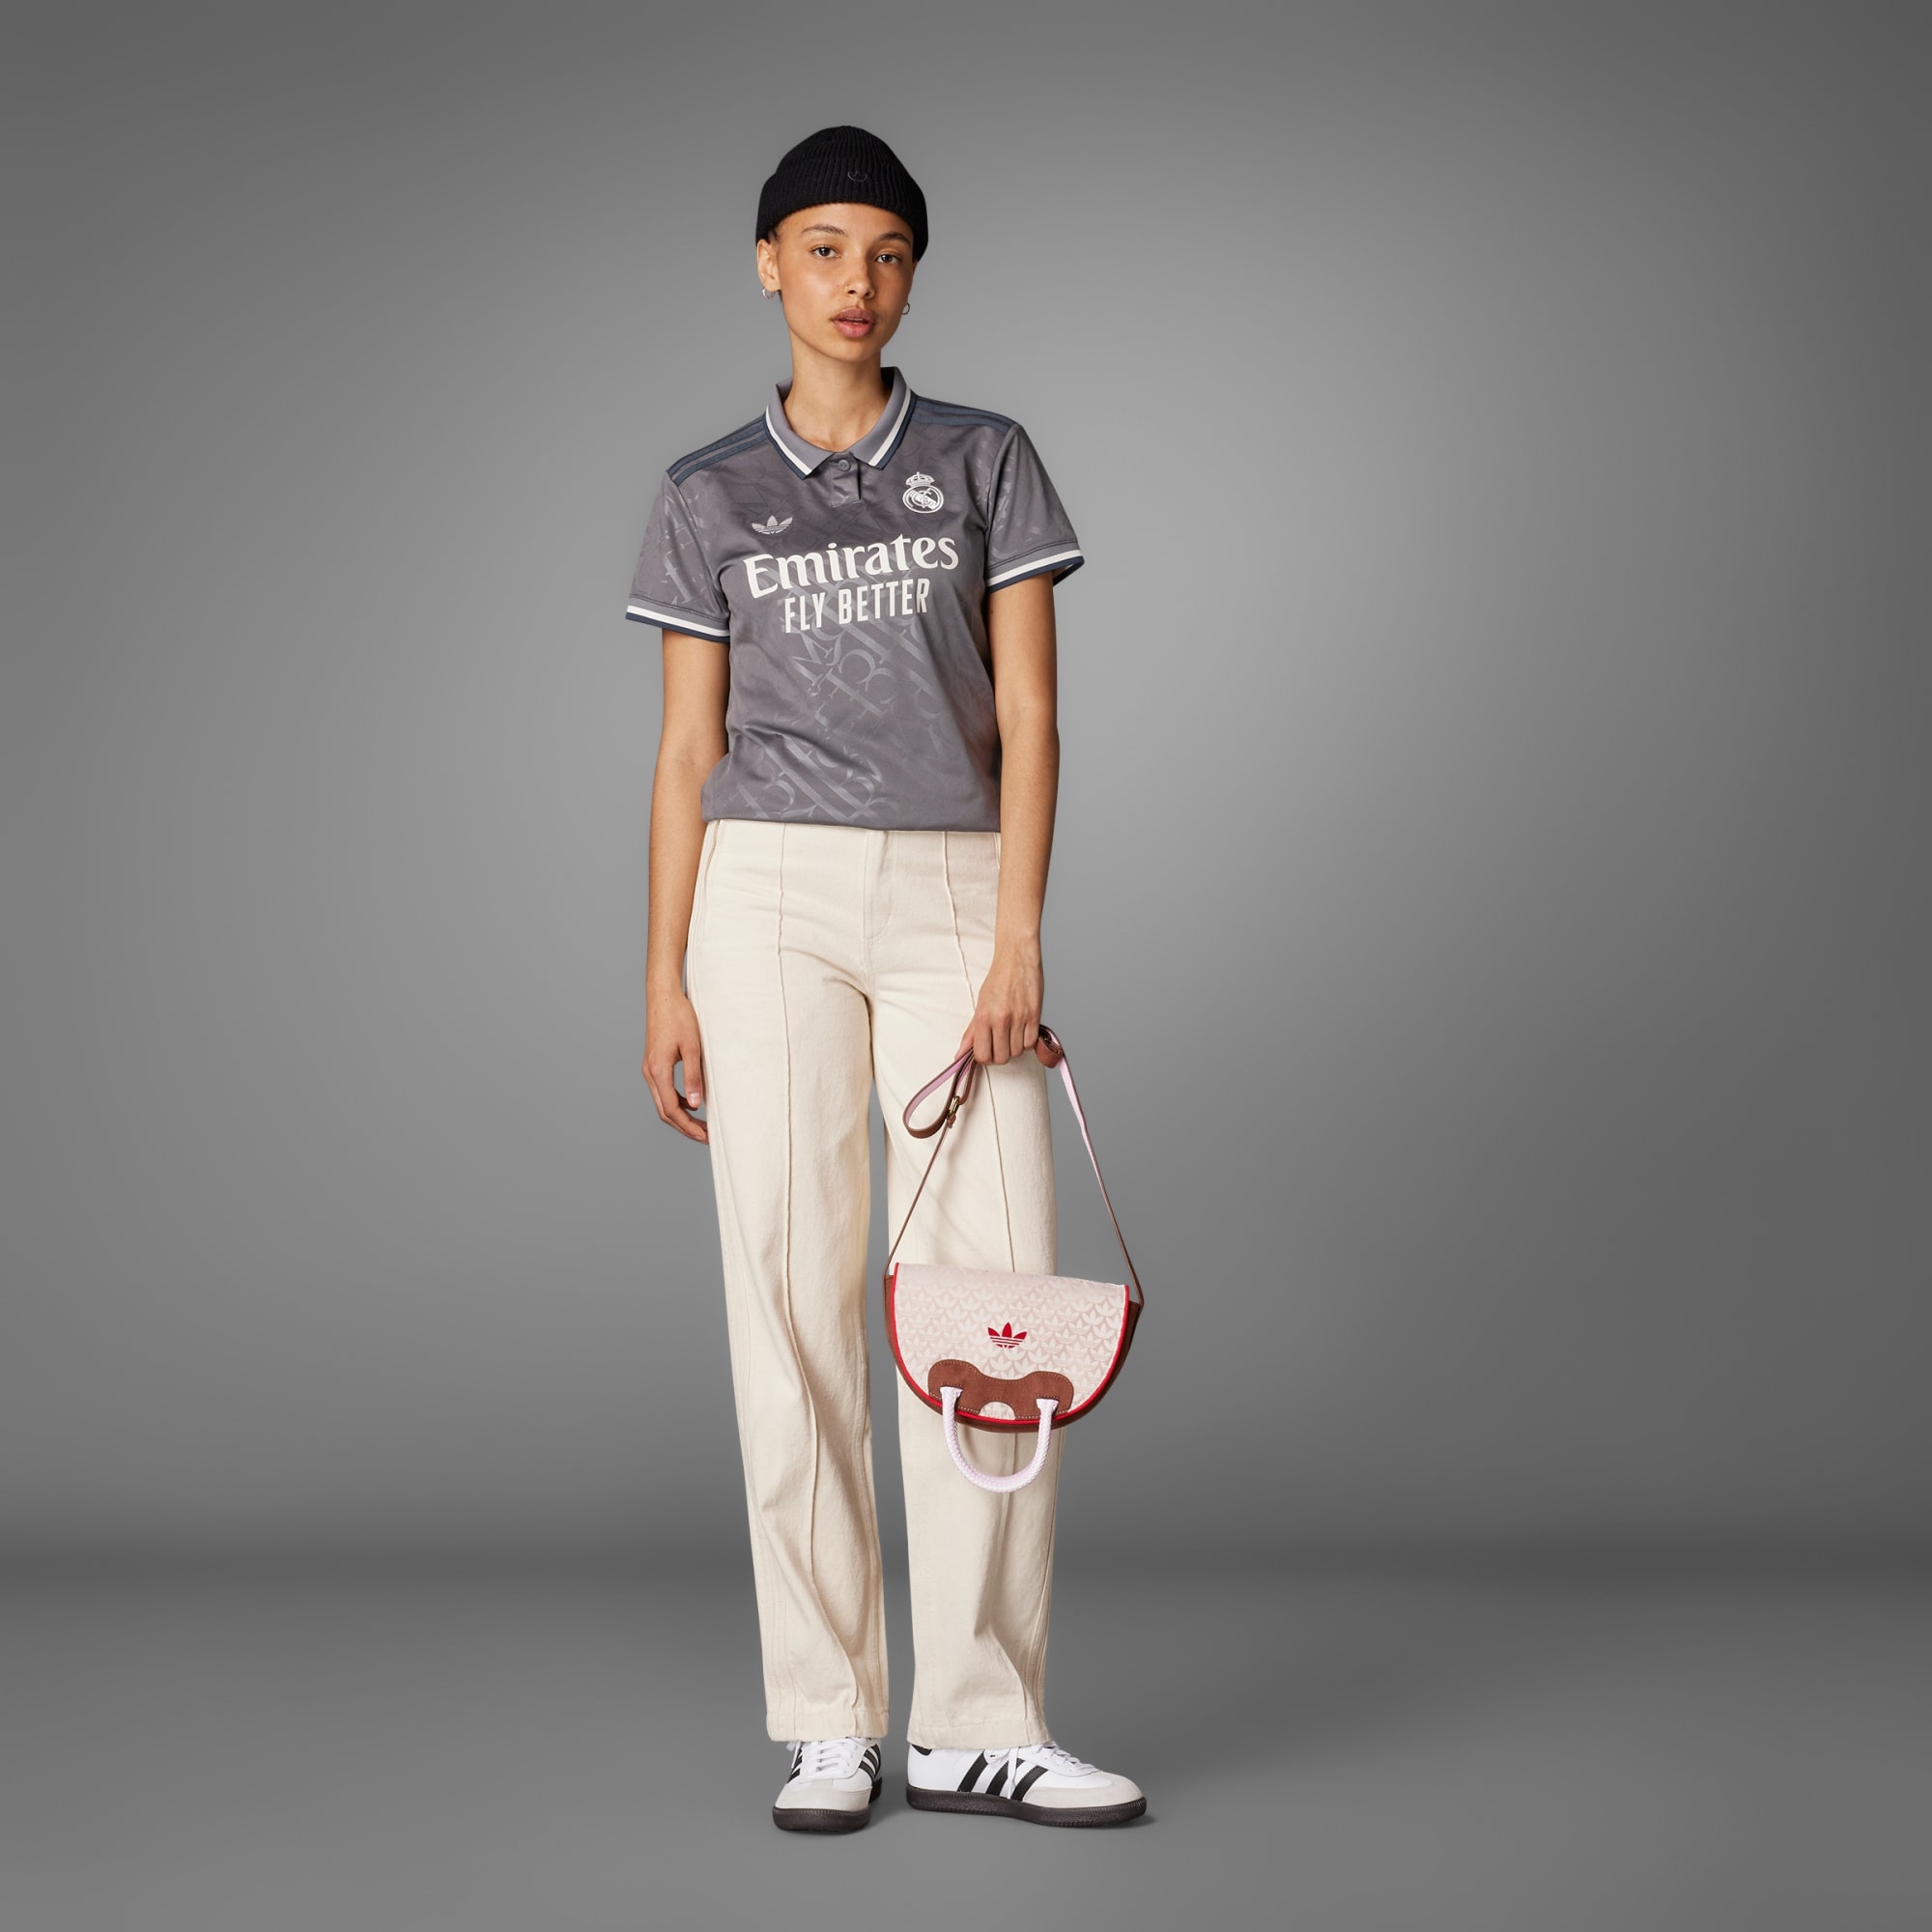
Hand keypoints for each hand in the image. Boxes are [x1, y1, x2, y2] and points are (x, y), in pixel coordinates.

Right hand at [644, 991, 708, 1142]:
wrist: (663, 995)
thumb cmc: (680, 1017)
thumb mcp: (692, 1047)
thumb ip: (694, 1076)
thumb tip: (696, 1105)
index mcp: (657, 1071)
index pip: (671, 1110)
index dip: (689, 1127)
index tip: (707, 1136)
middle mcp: (649, 1073)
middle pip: (665, 1112)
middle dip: (685, 1127)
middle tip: (707, 1137)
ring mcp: (649, 1069)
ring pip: (663, 1103)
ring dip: (681, 1117)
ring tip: (703, 1125)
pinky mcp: (653, 1064)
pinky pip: (663, 1091)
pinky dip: (677, 1103)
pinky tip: (693, 1103)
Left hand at [957, 944, 1059, 1066]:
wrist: (1017, 958)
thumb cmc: (998, 979)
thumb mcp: (980, 1004)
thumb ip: (971, 1032)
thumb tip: (960, 1054)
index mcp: (983, 1016)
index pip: (982, 1055)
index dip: (984, 1058)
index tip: (987, 1051)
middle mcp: (1001, 1019)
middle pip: (1001, 1057)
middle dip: (999, 1055)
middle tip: (999, 1043)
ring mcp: (1019, 1018)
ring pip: (1016, 1052)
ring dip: (1013, 1047)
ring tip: (1011, 1033)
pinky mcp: (1034, 1015)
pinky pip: (1030, 1043)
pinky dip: (1026, 1041)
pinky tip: (1022, 1030)